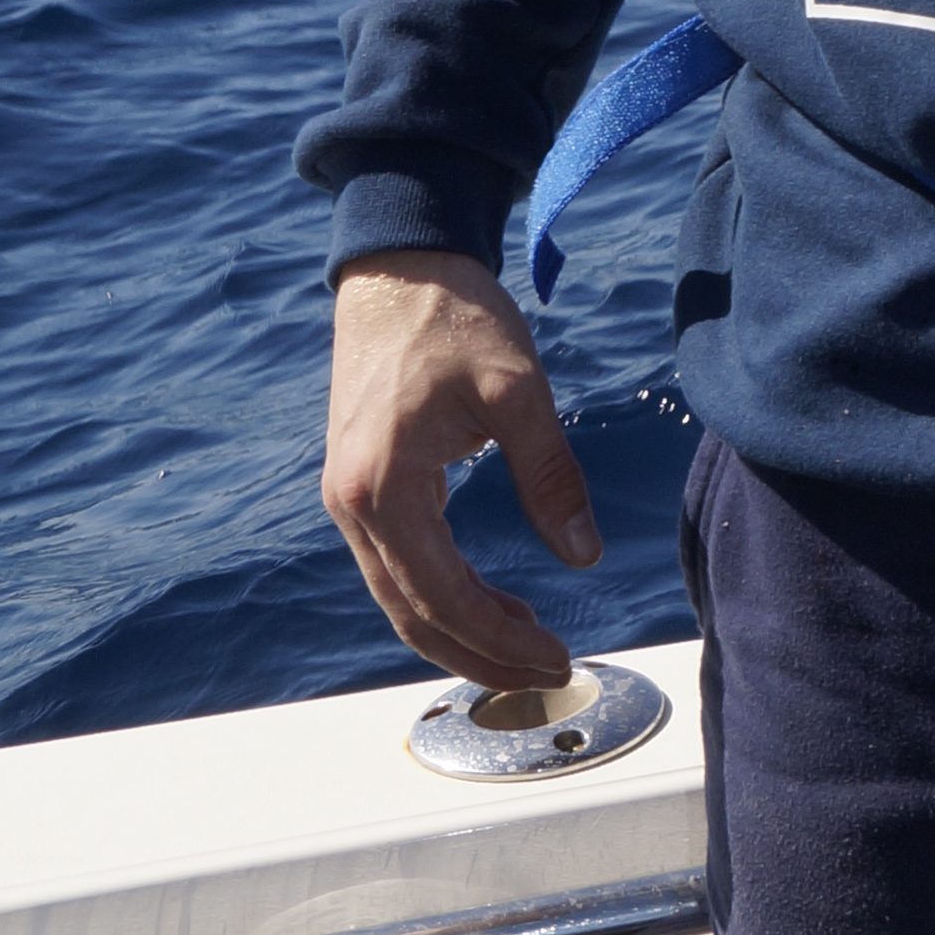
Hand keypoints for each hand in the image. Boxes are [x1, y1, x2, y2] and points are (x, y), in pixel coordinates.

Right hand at [323, 252, 603, 688]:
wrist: (399, 264)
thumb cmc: (454, 318)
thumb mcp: (517, 388)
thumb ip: (550, 475)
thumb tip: (585, 556)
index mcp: (384, 488)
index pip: (441, 597)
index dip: (500, 640)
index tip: (559, 656)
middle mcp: (352, 505)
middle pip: (412, 615)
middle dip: (481, 655)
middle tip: (551, 670)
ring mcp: (349, 497)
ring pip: (400, 597)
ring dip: (461, 631)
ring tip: (530, 643)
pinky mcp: (361, 485)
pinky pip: (397, 565)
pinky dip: (443, 596)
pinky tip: (493, 600)